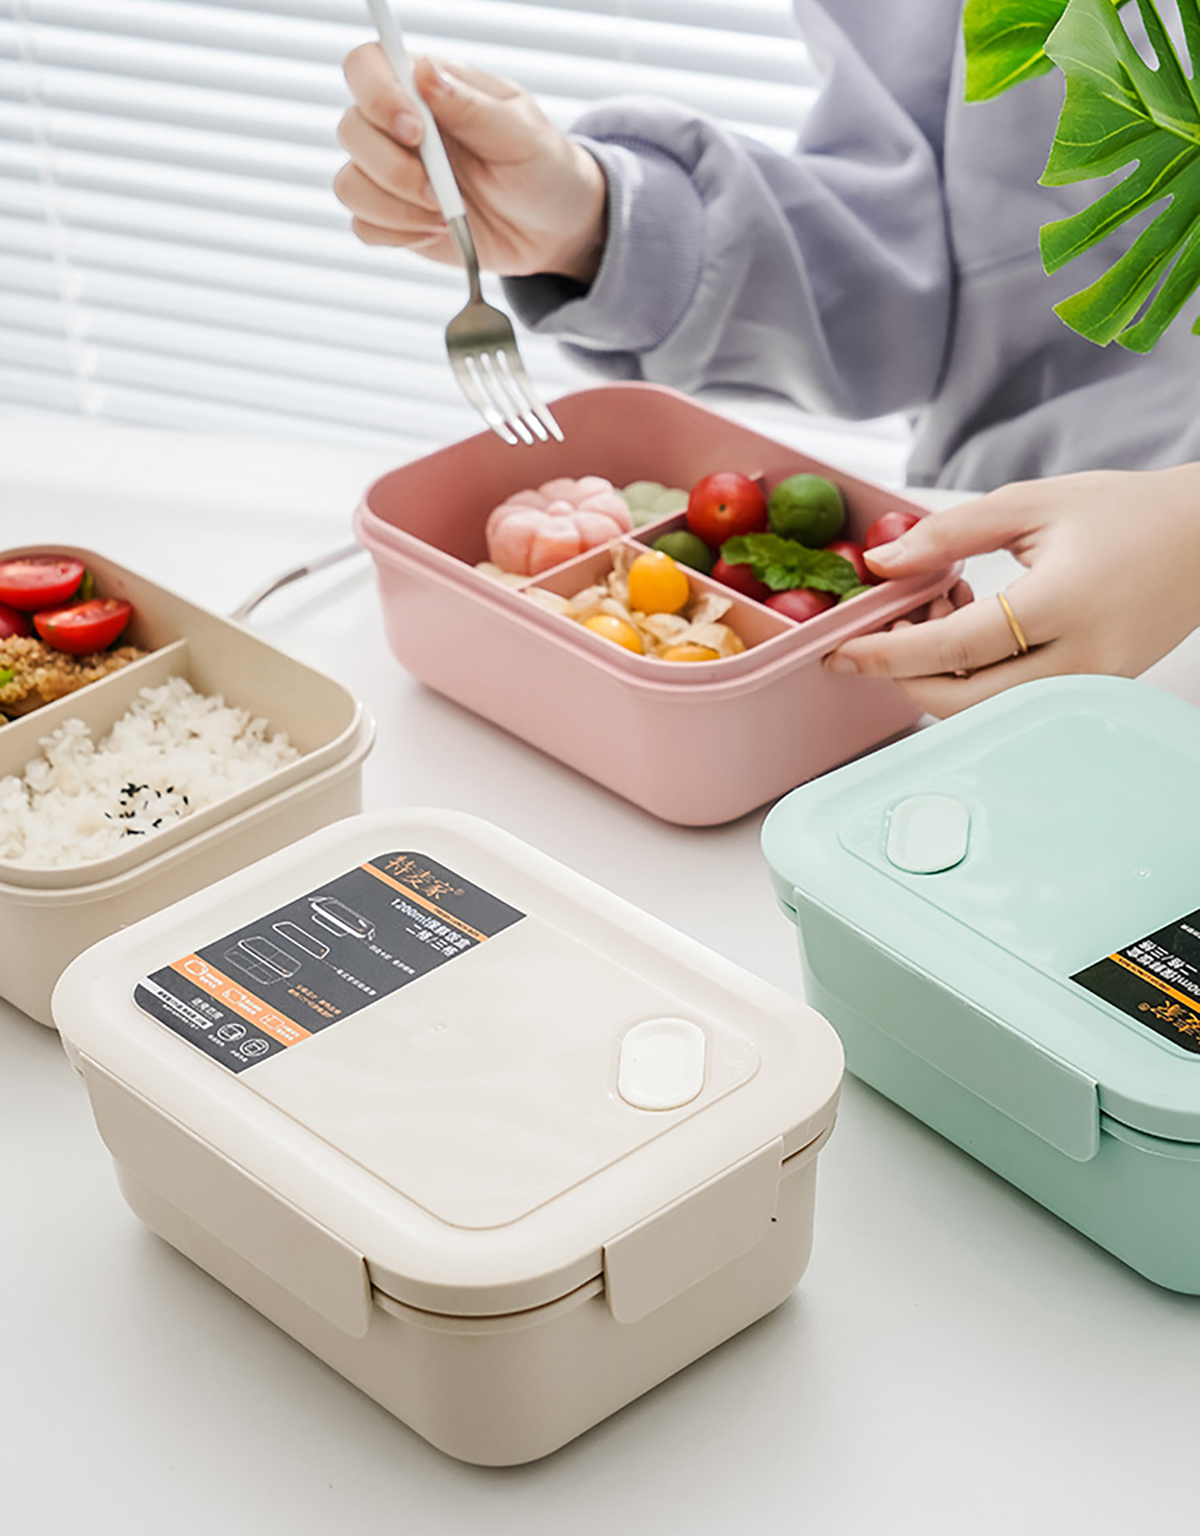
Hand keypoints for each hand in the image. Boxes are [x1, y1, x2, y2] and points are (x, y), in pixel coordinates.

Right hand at [335, 47, 607, 280]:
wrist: (553, 228)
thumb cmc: (542, 168)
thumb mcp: (521, 132)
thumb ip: (471, 106)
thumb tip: (425, 74)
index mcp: (427, 87)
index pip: (367, 66)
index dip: (376, 95)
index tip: (416, 131)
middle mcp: (399, 125)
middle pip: (350, 130)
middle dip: (392, 169)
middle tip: (438, 191)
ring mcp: (392, 173)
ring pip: (350, 184)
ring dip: (395, 207)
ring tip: (443, 215)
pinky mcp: (393, 217)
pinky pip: (364, 225)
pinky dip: (396, 234)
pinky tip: (434, 231)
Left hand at [824, 464, 1199, 715]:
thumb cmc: (1127, 515)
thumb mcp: (1032, 504)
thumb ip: (950, 534)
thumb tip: (884, 563)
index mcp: (1065, 604)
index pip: (956, 647)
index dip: (889, 653)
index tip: (843, 650)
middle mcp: (1079, 660)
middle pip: (961, 700)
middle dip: (905, 671)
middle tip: (893, 620)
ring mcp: (1086, 687)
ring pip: (982, 711)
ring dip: (938, 672)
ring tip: (943, 605)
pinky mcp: (1086, 695)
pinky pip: (1009, 703)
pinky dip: (973, 675)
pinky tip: (972, 623)